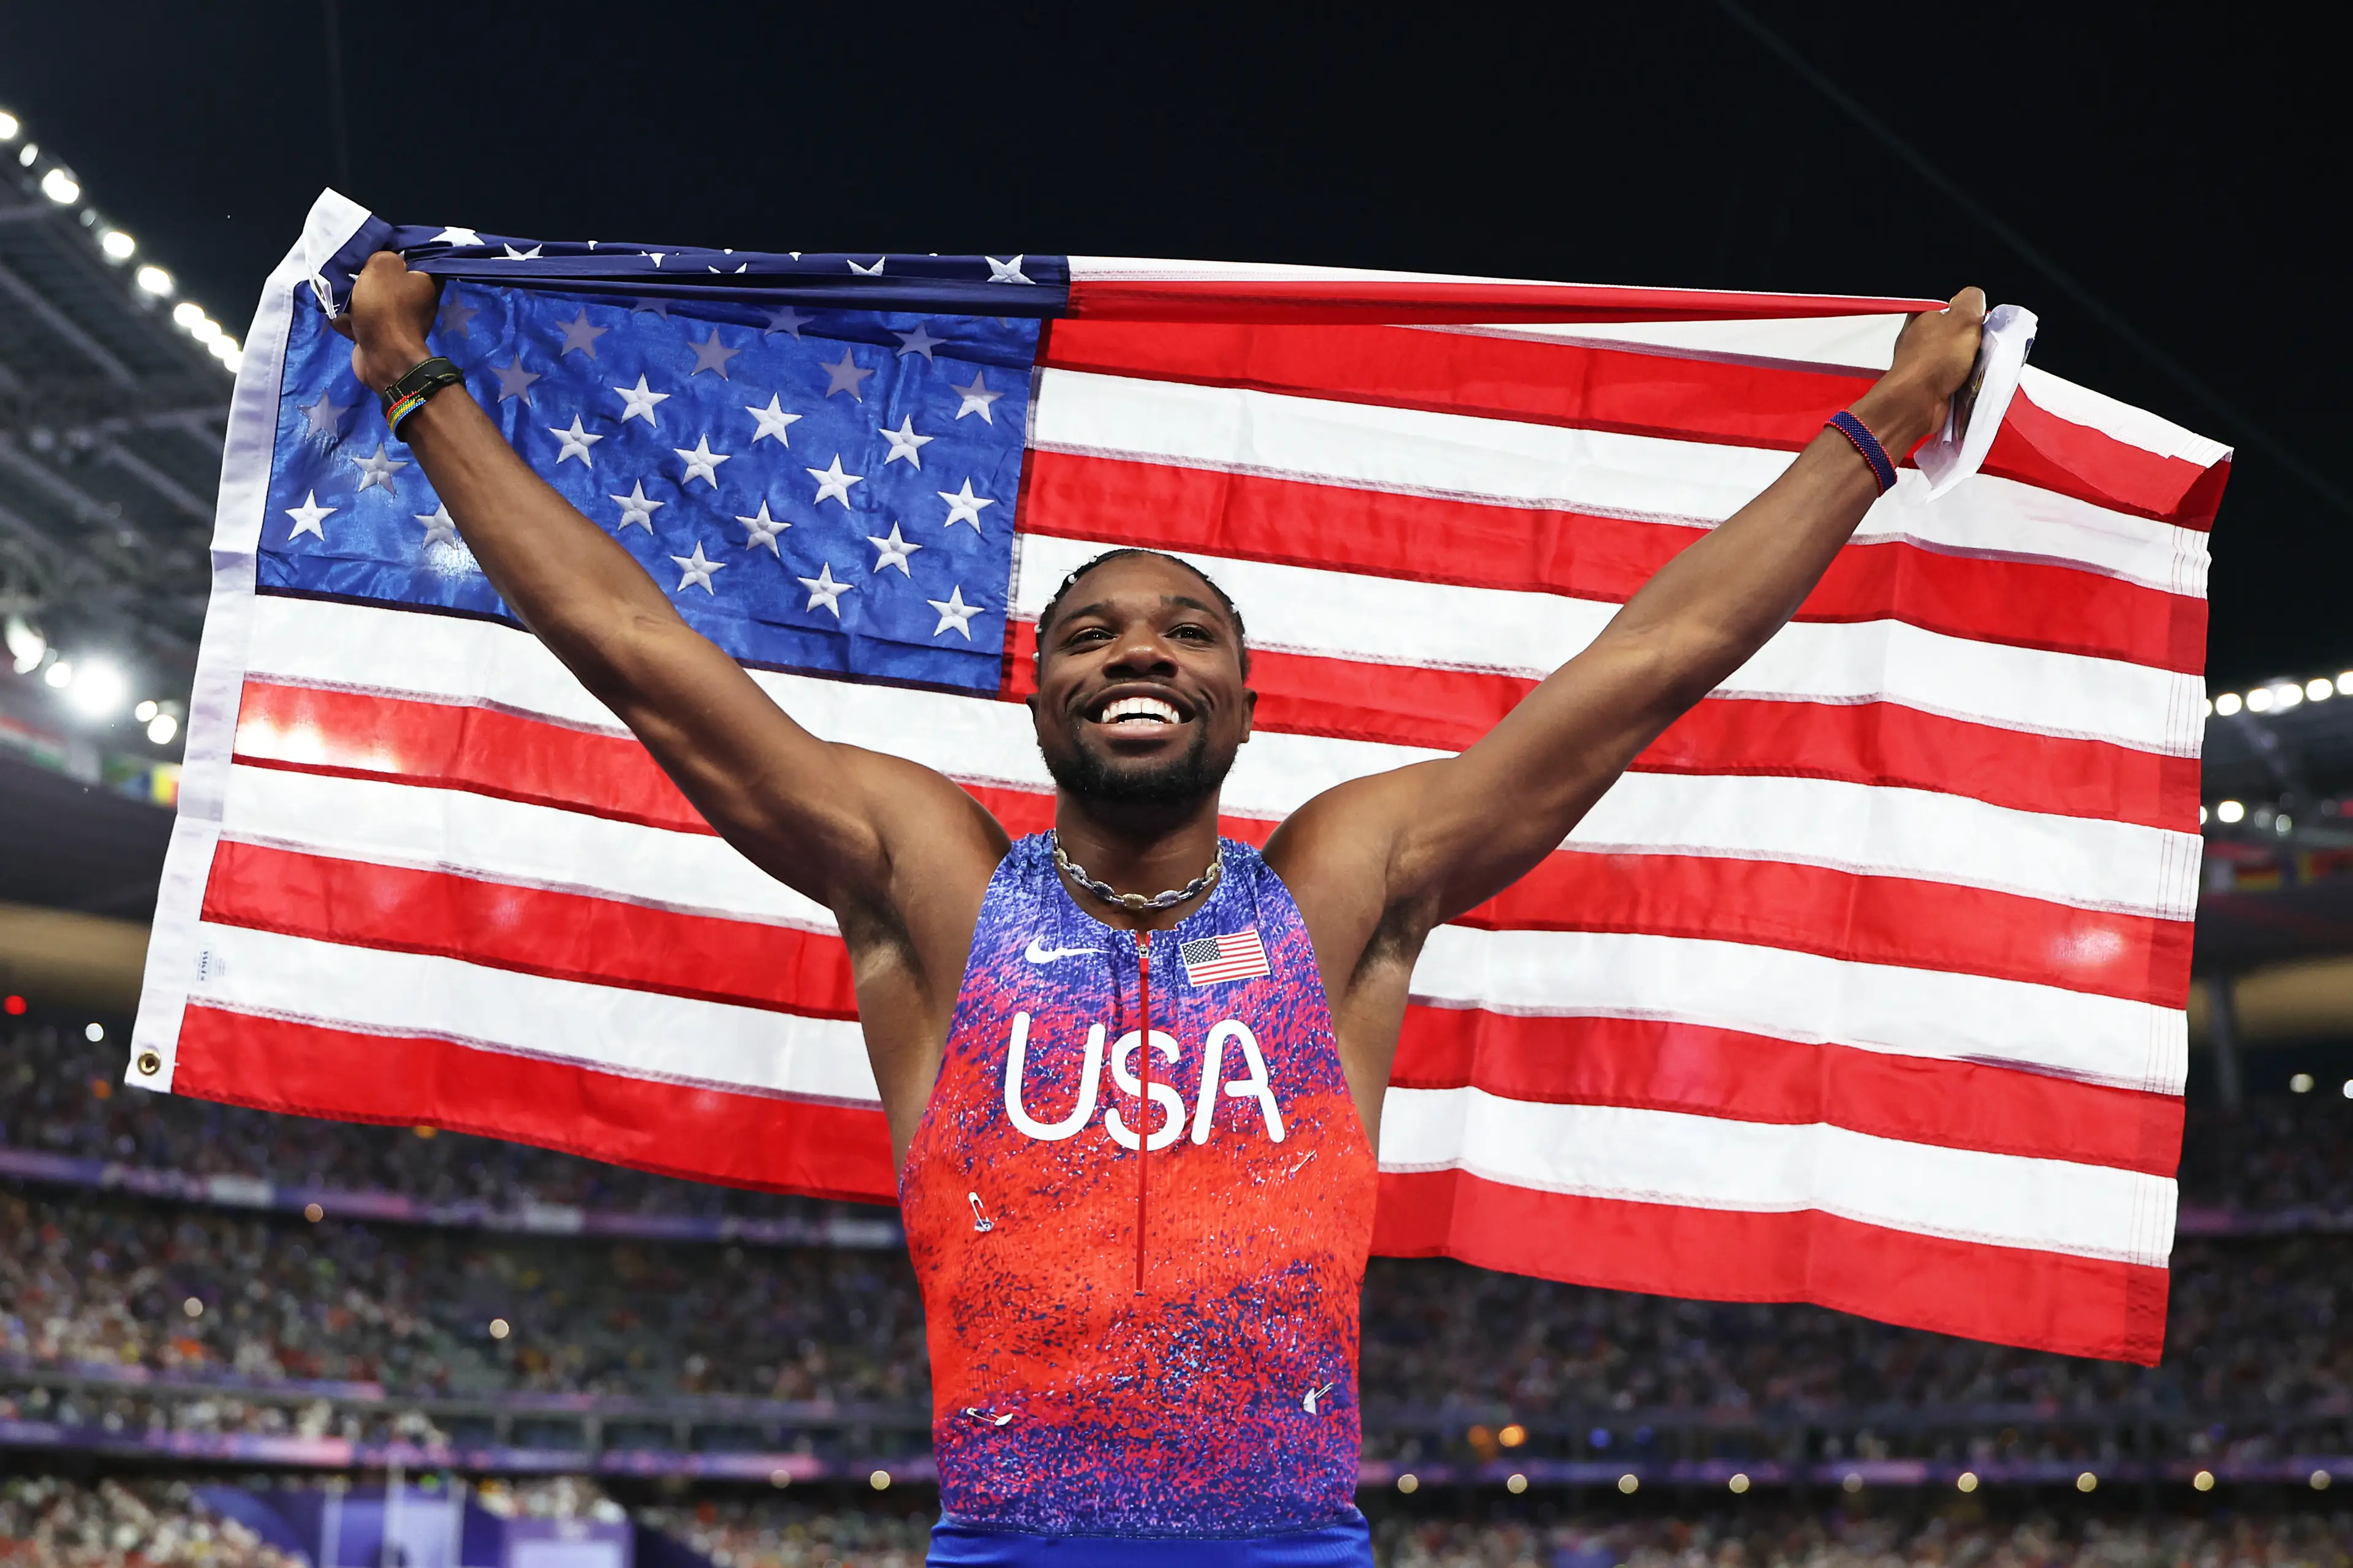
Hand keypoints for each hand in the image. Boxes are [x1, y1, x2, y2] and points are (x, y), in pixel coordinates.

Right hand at [329, 250, 442, 391]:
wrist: (383, 357)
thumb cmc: (386, 308)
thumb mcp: (382, 266)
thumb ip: (382, 256)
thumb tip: (382, 262)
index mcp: (425, 282)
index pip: (411, 259)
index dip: (391, 253)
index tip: (373, 250)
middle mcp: (416, 301)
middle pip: (386, 280)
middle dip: (366, 277)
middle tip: (350, 271)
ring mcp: (398, 321)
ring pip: (370, 301)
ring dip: (353, 299)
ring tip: (339, 293)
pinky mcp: (381, 337)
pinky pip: (361, 322)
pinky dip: (349, 321)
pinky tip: (341, 318)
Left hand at [1853, 286, 1988, 453]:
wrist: (1917, 403)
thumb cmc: (1936, 359)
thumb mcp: (1962, 318)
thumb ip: (1971, 302)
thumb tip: (1974, 297)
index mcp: (1921, 319)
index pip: (1951, 312)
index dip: (1971, 319)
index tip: (1983, 327)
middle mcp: (1918, 341)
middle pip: (1957, 337)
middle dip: (1973, 344)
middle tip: (1984, 350)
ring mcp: (1922, 366)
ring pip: (1957, 361)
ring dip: (1971, 366)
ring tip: (1979, 370)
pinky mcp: (1926, 388)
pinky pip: (1953, 381)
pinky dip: (1963, 384)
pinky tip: (1969, 385)